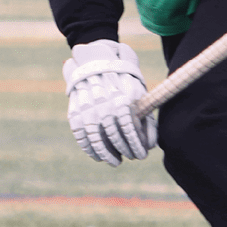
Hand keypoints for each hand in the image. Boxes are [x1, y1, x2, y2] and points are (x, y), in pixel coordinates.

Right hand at [62, 40, 156, 166]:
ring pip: (96, 141)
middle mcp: (103, 106)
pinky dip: (90, 150)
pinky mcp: (75, 113)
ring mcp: (87, 110)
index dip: (136, 146)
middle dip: (124, 151)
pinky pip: (81, 137)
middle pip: (114, 137)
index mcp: (122, 100)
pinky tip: (98, 157)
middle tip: (130, 157)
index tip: (142, 156)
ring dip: (106, 155)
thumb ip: (147, 120)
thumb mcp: (139, 96)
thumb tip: (150, 146)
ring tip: (115, 161)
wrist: (96, 65)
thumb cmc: (123, 84)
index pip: (130, 130)